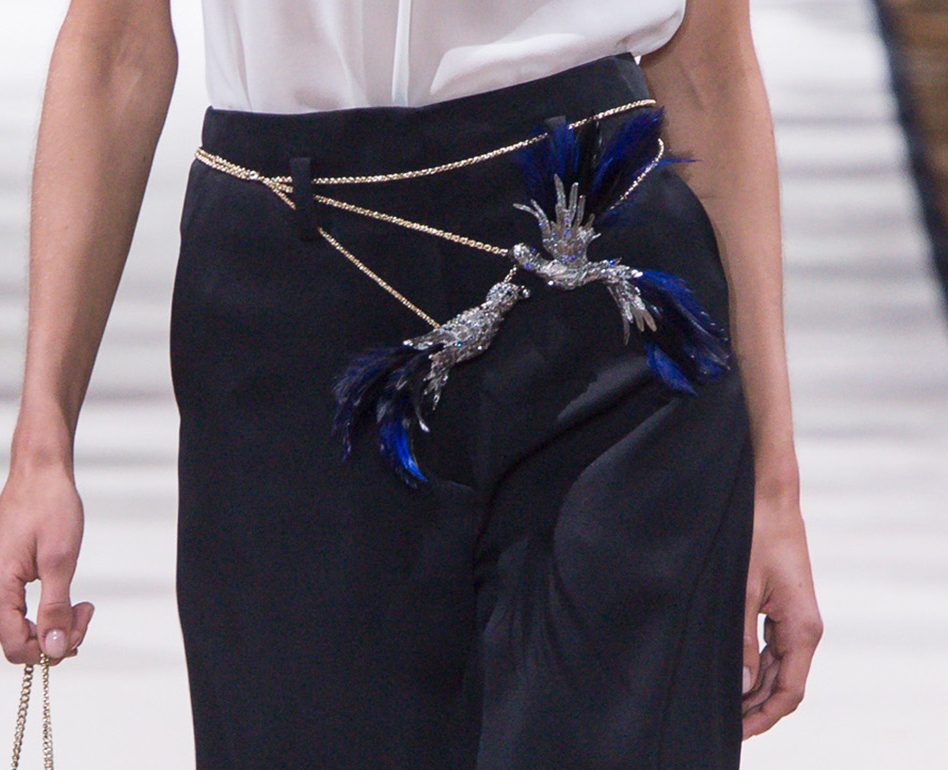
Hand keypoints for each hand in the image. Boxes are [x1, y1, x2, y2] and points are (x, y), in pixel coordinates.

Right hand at [0, 460, 93, 665]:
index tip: (78, 633)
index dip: (47, 651)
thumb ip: (56, 608)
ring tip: (81, 606)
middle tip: (84, 614)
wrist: (40, 476)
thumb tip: (56, 649)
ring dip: (53, 626)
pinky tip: (68, 600)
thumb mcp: (60, 560)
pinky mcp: (7, 578)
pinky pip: (21, 610)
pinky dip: (47, 612)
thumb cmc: (49, 508)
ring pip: (21, 627)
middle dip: (54, 638)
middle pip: (17, 641)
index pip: (14, 646)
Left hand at [741, 483, 822, 738]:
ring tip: (720, 705)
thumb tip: (741, 684)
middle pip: (783, 685)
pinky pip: (770, 648)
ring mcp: (793, 619)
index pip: (789, 692)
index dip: (764, 717)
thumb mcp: (742, 589)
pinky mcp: (781, 607)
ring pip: (776, 669)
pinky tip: (729, 674)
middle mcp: (803, 629)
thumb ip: (741, 638)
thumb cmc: (755, 536)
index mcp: (802, 629)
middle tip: (721, 725)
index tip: (736, 732)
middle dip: (755, 708)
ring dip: (753, 689)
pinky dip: (753, 666)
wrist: (767, 498)